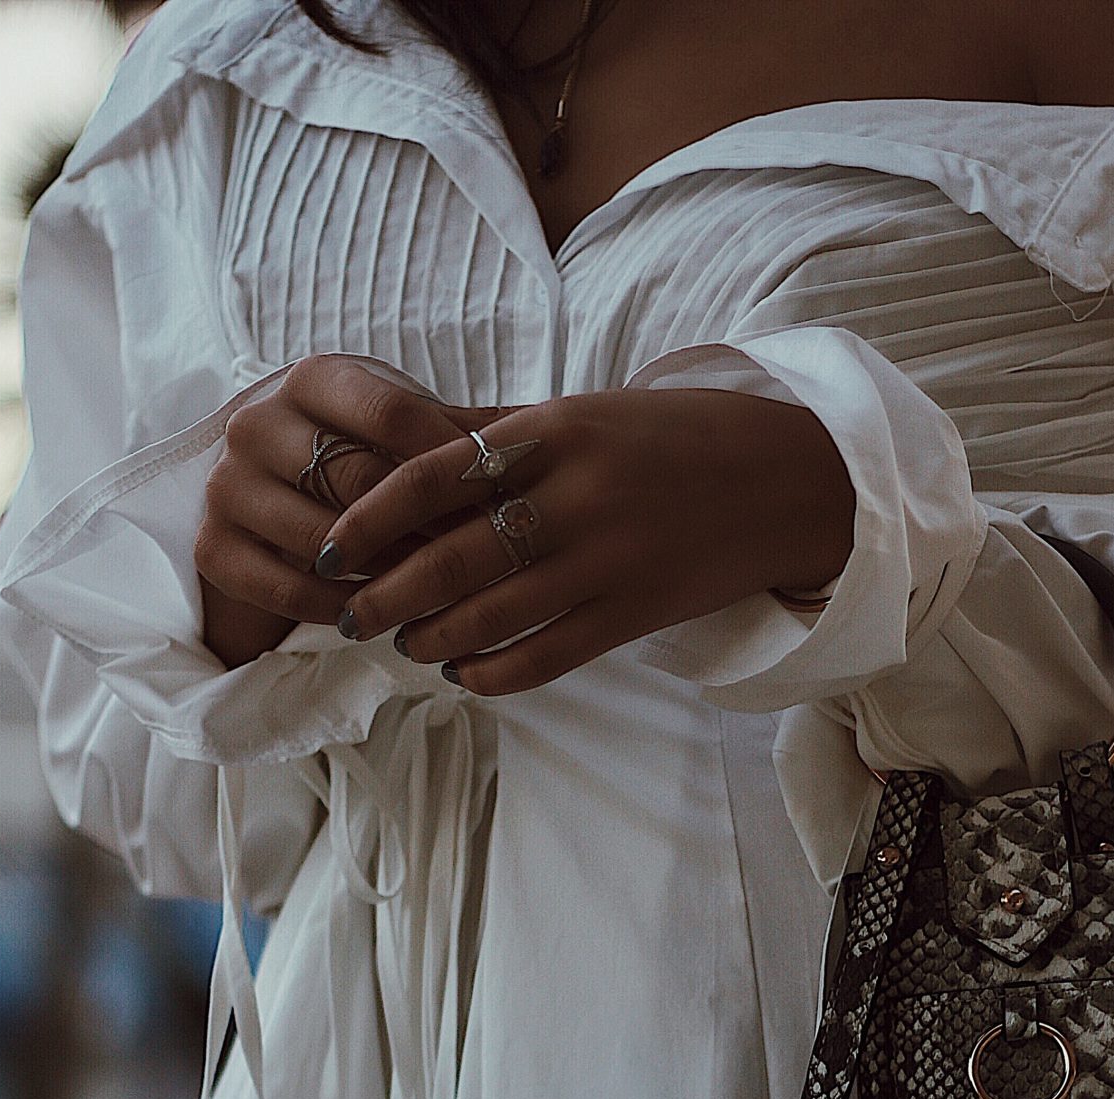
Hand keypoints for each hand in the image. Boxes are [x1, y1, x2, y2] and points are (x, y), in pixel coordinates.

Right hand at [192, 354, 506, 666]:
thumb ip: (465, 430)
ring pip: (321, 540)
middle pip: (357, 483)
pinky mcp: (212, 547)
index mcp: (314, 379)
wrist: (267, 495)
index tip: (504, 503)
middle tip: (479, 567)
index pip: (393, 415)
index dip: (452, 464)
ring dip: (383, 576)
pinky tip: (371, 617)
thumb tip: (546, 430)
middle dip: (424, 530)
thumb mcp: (405, 430)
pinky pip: (282, 587)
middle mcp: (257, 422)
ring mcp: (227, 485)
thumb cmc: (356, 454)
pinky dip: (334, 608)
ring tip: (432, 600)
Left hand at [313, 388, 857, 693]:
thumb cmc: (670, 440)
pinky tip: (461, 672)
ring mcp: (605, 563)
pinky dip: (488, 673)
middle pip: (449, 557)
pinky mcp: (631, 615)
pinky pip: (540, 659)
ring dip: (428, 637)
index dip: (368, 517)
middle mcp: (574, 497)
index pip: (432, 475)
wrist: (784, 482)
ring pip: (488, 617)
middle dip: (384, 594)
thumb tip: (398, 440)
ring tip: (402, 641)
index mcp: (553, 432)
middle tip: (346, 613)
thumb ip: (495, 428)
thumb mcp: (583, 411)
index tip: (328, 547)